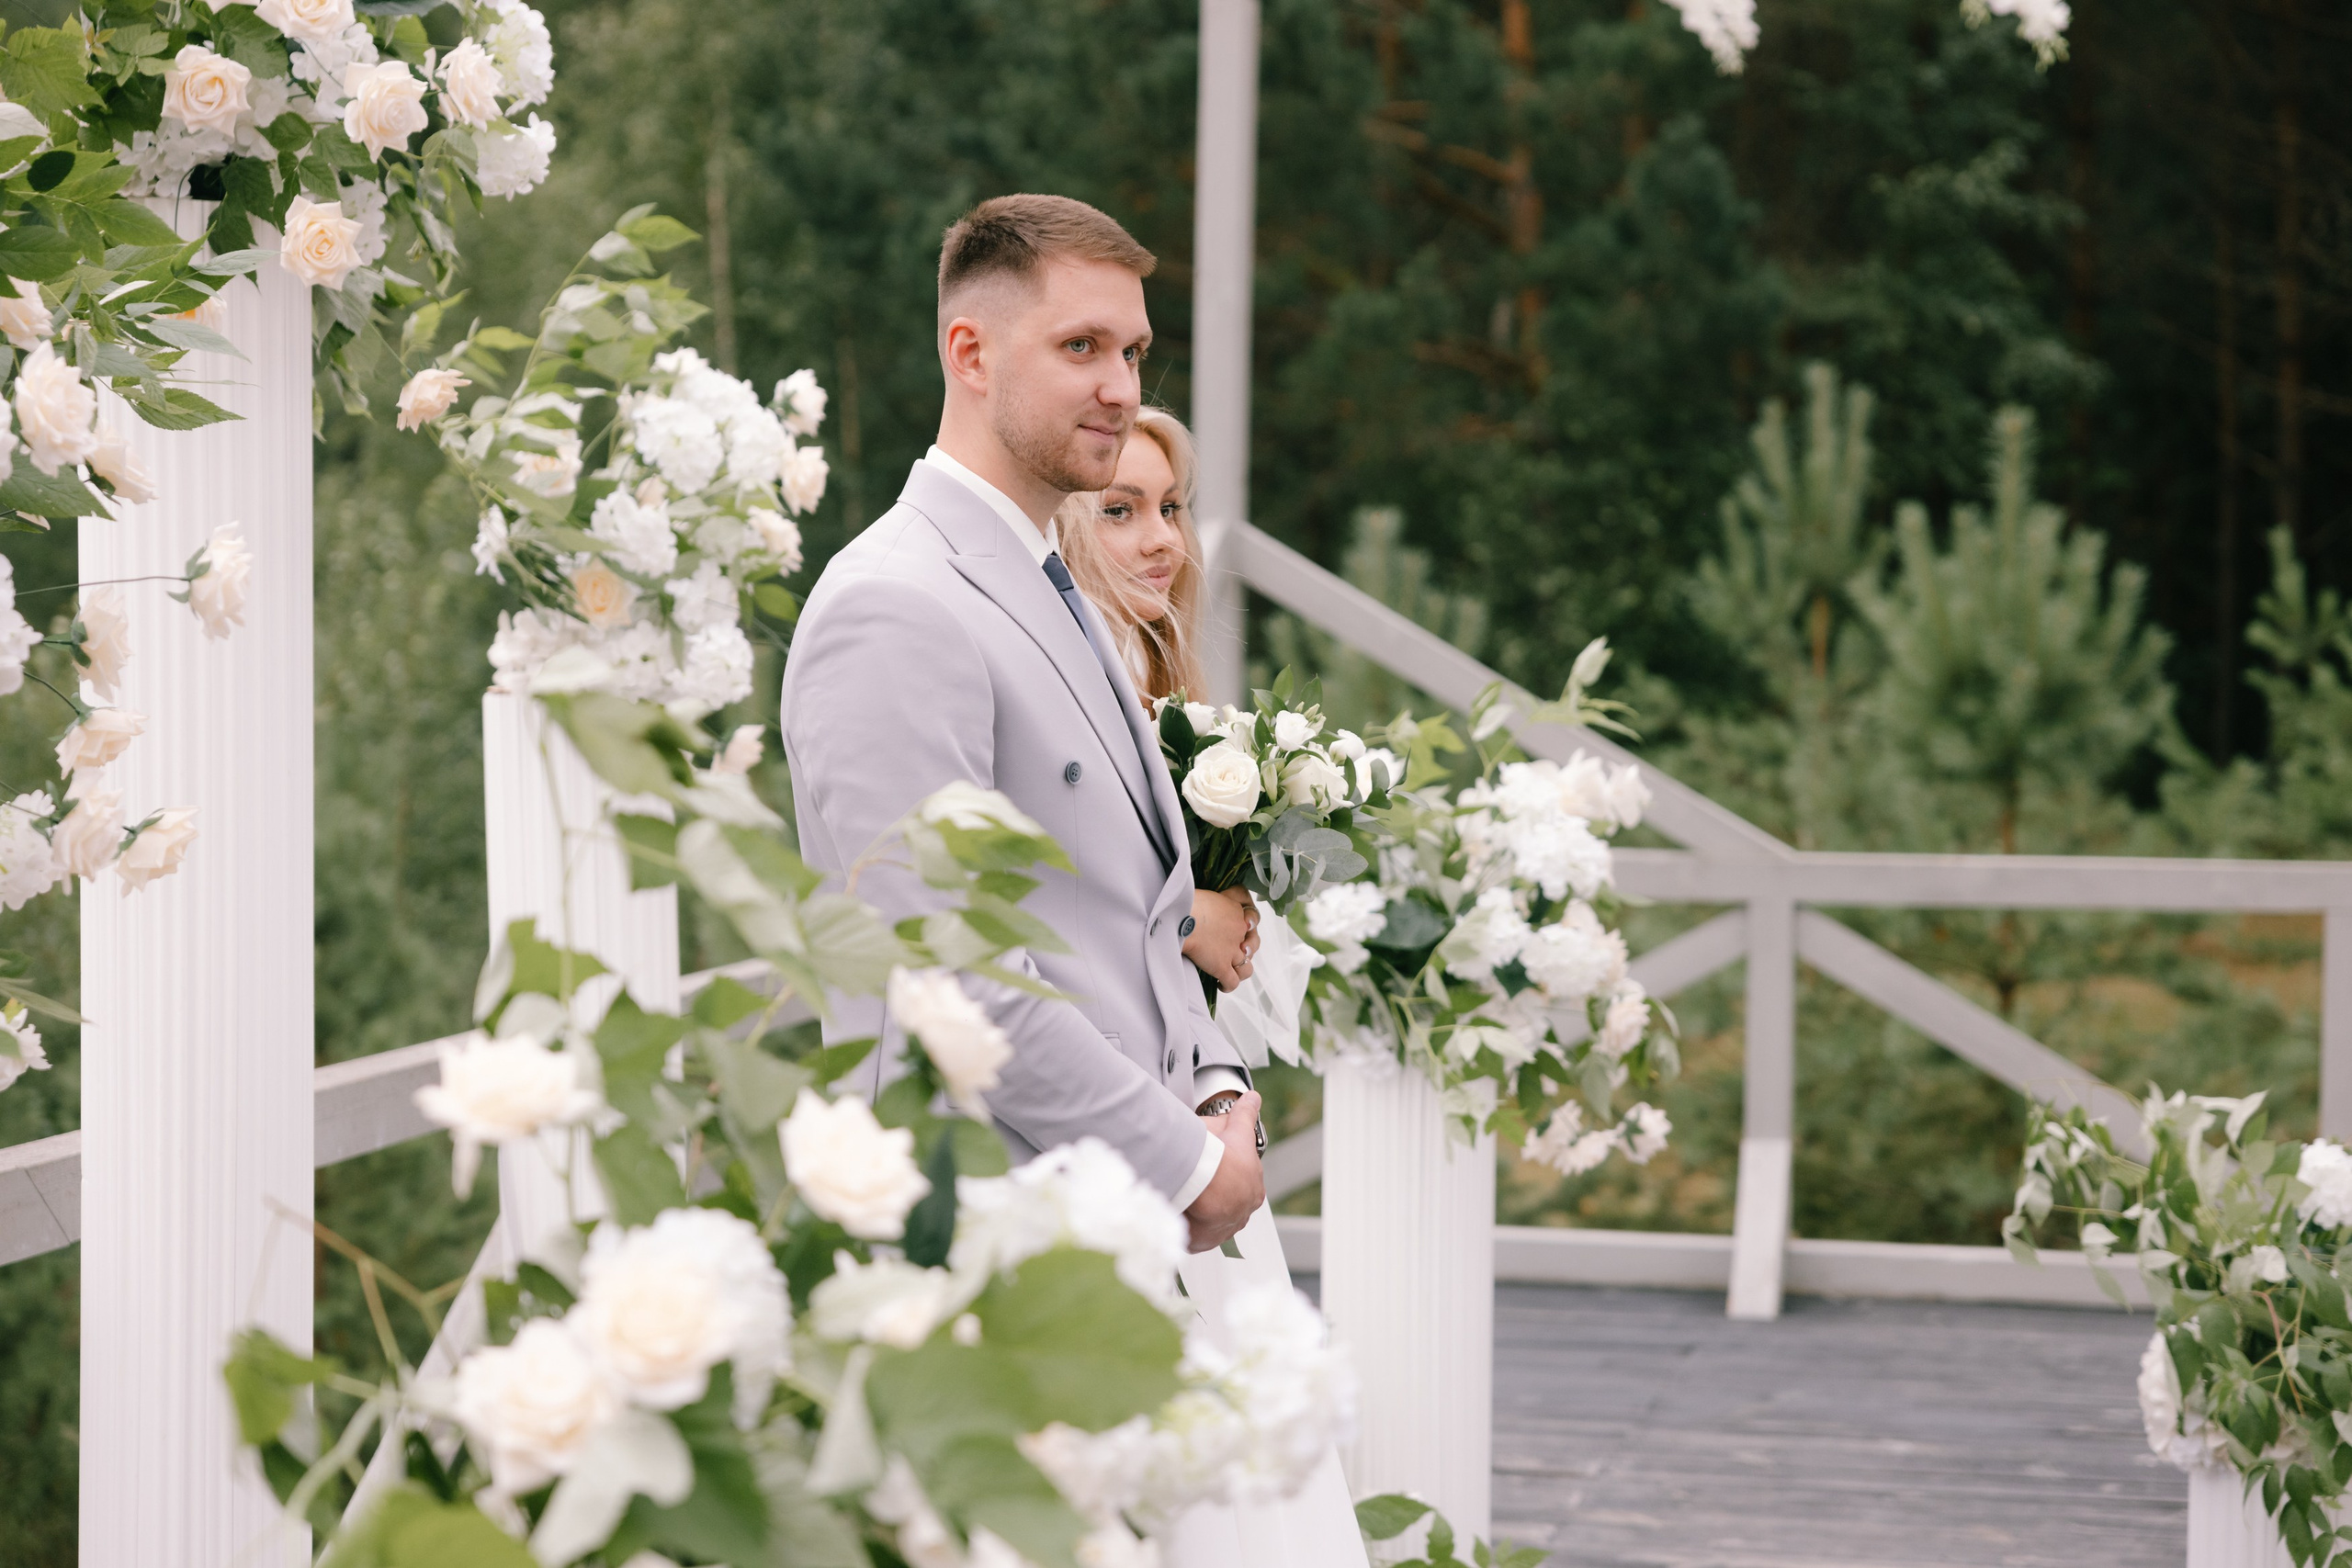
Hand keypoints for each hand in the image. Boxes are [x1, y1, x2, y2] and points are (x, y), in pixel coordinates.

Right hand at [1180, 884, 1260, 992]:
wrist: (1181, 916)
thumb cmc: (1186, 902)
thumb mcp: (1207, 893)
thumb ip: (1215, 902)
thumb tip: (1210, 911)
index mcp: (1235, 909)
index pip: (1252, 914)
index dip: (1248, 921)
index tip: (1242, 924)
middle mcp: (1239, 930)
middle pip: (1254, 942)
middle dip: (1247, 947)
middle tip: (1234, 948)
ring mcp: (1232, 950)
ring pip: (1247, 966)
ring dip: (1241, 968)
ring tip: (1230, 968)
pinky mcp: (1222, 966)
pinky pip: (1232, 982)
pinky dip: (1227, 985)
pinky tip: (1221, 984)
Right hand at [1184, 1090, 1265, 1252]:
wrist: (1205, 1185)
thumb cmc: (1222, 1159)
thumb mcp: (1237, 1128)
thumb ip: (1245, 1113)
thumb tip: (1253, 1099)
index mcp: (1252, 1191)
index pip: (1242, 1185)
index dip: (1228, 1176)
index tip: (1216, 1170)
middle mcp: (1240, 1214)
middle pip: (1227, 1206)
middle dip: (1215, 1197)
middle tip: (1197, 1184)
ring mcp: (1221, 1230)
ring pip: (1209, 1222)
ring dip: (1199, 1214)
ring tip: (1184, 1199)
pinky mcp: (1201, 1241)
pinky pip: (1192, 1236)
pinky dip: (1185, 1228)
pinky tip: (1175, 1215)